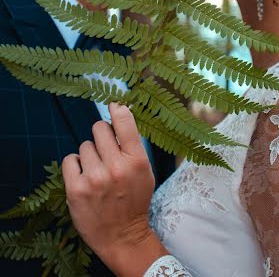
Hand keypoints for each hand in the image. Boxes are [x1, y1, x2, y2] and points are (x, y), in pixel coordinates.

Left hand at [62, 103, 165, 276]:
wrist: (122, 236)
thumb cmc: (134, 199)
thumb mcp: (144, 171)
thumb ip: (132, 145)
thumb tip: (119, 112)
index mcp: (137, 161)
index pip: (124, 121)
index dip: (117, 109)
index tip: (114, 106)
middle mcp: (116, 167)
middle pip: (99, 128)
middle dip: (102, 136)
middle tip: (105, 151)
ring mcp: (95, 179)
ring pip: (84, 145)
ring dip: (89, 155)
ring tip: (97, 172)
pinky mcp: (76, 189)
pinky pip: (70, 159)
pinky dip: (75, 165)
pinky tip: (84, 177)